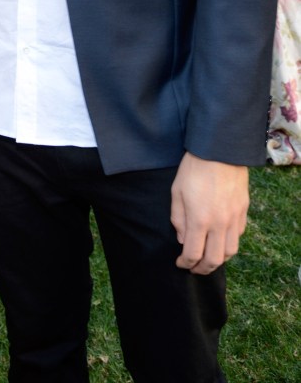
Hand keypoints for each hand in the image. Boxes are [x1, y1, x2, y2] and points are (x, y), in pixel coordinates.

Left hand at [171, 152, 248, 273]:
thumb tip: (182, 240)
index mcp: (199, 220)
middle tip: (193, 268)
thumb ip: (178, 219)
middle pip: (214, 260)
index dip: (185, 263)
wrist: (220, 150)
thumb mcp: (176, 191)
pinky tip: (220, 240)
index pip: (193, 254)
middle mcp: (219, 224)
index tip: (180, 263)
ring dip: (218, 260)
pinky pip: (238, 236)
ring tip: (208, 258)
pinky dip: (229, 244)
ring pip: (230, 252)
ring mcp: (234, 219)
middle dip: (202, 269)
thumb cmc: (194, 168)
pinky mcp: (243, 211)